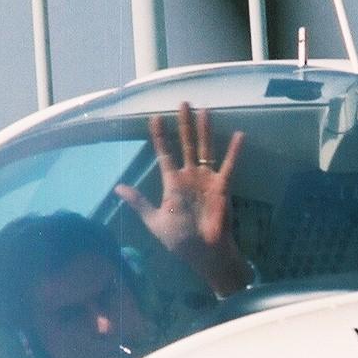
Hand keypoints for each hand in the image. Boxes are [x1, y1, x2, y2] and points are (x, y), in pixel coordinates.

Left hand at [115, 102, 250, 295]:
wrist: (204, 254)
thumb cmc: (180, 240)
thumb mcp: (155, 221)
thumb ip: (139, 202)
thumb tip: (118, 188)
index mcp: (172, 183)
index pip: (164, 154)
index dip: (159, 136)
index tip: (154, 118)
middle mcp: (190, 176)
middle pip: (185, 144)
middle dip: (183, 124)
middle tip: (182, 103)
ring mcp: (206, 179)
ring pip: (205, 149)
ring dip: (204, 131)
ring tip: (204, 110)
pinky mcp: (222, 187)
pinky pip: (229, 165)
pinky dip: (234, 151)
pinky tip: (239, 135)